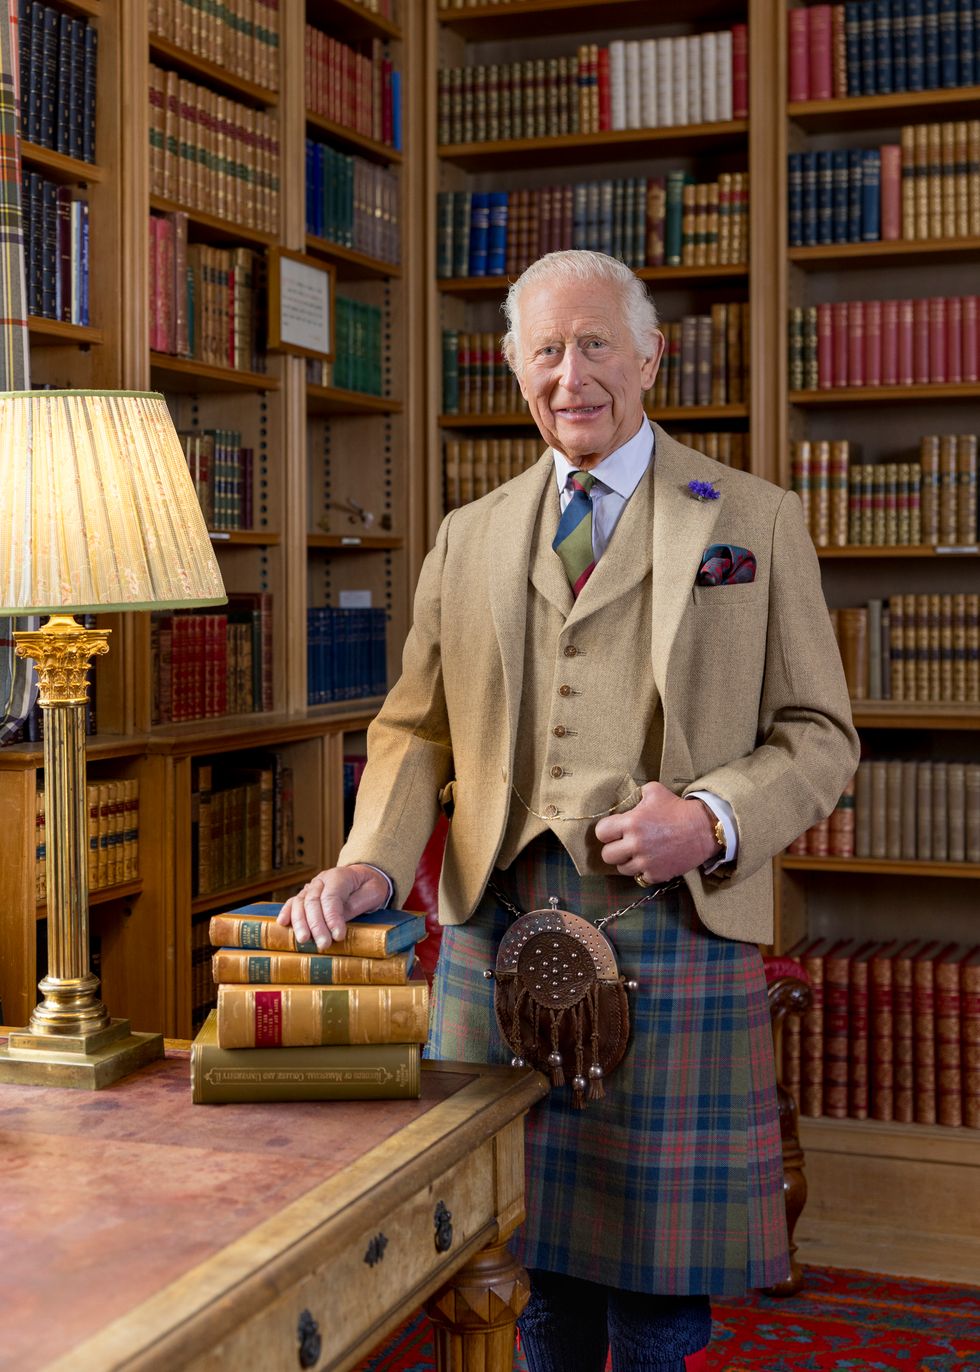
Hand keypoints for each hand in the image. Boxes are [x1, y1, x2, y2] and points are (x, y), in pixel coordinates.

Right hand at [276, 864, 389, 950]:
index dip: (333, 918)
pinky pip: (293, 902)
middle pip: (313, 902)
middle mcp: (322, 880)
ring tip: (304, 940)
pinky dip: (287, 912)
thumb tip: (338, 922)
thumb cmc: (370, 887)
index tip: (338, 936)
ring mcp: (311, 887)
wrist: (363, 876)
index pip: (332, 897)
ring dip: (300, 923)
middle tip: (323, 944)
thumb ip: (355, 905)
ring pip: (300, 903)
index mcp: (339, 876)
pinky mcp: (306, 895)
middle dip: (317, 925)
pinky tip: (283, 923)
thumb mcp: (372, 893)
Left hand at [594, 782, 718, 882]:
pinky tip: (651, 860)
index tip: (614, 830)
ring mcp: (645, 862)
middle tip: (624, 844)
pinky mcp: (656, 874)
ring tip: (638, 852)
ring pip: (621, 869)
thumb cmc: (677, 808)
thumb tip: (625, 801)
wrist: (703, 829)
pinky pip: (639, 877)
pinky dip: (643, 870)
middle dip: (614, 848)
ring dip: (627, 861)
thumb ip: (635, 795)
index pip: (601, 833)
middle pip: (606, 855)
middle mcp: (635, 844)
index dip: (606, 831)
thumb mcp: (654, 791)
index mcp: (631, 822)